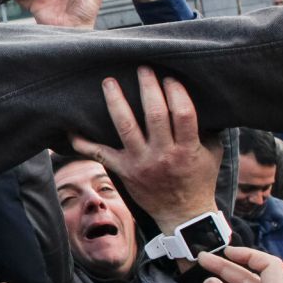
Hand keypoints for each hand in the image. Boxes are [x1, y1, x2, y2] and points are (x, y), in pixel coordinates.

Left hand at [70, 67, 222, 237]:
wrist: (182, 214)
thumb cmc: (198, 178)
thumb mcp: (211, 152)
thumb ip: (206, 126)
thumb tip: (203, 94)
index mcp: (187, 148)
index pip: (182, 114)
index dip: (176, 92)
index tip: (169, 76)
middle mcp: (162, 155)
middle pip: (154, 115)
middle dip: (147, 88)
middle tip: (141, 67)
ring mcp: (140, 163)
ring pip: (125, 127)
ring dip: (116, 102)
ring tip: (109, 82)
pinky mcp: (123, 170)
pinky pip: (99, 154)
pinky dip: (83, 142)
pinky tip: (70, 128)